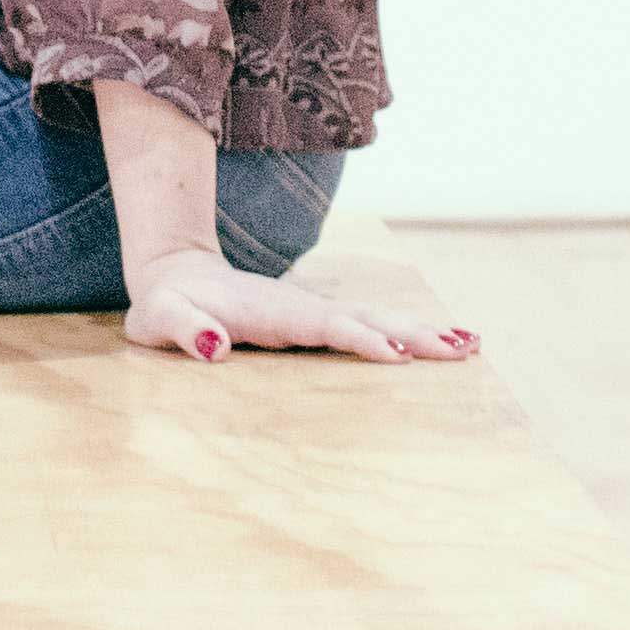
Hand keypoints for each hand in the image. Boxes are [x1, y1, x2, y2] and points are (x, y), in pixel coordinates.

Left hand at [120, 247, 477, 366]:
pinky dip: (407, 334)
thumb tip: (215, 348)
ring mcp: (312, 314)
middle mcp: (301, 309)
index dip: (360, 336)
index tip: (397, 353)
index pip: (324, 324)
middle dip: (412, 332)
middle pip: (366, 316)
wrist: (174, 276)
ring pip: (375, 318)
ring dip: (420, 331)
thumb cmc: (165, 306)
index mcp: (271, 312)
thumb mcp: (159, 320)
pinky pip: (369, 327)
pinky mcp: (315, 323)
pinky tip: (441, 345)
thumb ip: (185, 331)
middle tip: (462, 348)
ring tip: (469, 345)